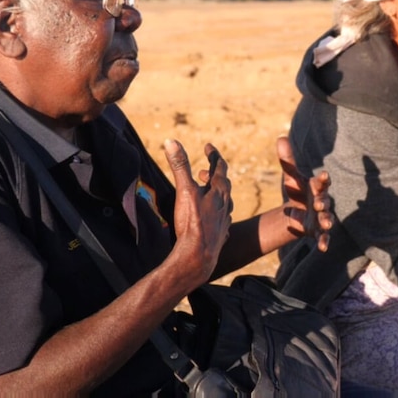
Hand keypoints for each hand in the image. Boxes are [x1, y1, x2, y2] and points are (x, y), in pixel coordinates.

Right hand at [164, 139, 231, 283]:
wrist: (198, 256)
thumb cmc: (192, 222)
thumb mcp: (185, 190)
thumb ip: (180, 166)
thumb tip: (171, 141)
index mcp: (219, 191)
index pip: (219, 167)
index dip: (213, 155)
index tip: (208, 147)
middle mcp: (226, 204)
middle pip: (224, 184)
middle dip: (213, 174)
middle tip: (203, 171)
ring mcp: (224, 220)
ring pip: (225, 202)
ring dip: (216, 194)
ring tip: (208, 192)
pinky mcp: (220, 235)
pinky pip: (222, 220)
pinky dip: (217, 213)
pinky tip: (213, 218)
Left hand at [276, 136, 332, 251]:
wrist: (297, 210)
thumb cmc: (297, 190)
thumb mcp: (291, 176)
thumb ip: (287, 160)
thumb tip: (280, 138)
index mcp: (315, 187)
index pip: (320, 182)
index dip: (322, 179)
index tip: (323, 175)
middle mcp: (321, 201)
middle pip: (324, 201)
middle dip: (322, 202)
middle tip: (318, 204)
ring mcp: (321, 217)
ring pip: (327, 219)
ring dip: (328, 221)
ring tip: (327, 224)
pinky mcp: (318, 231)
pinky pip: (323, 237)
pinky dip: (324, 241)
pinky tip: (323, 248)